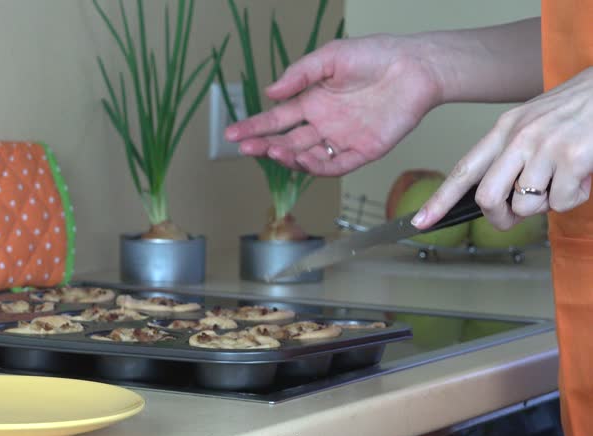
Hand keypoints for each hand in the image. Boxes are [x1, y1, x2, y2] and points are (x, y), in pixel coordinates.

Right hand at [224, 34, 443, 175]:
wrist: (415, 67)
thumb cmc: (376, 55)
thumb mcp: (331, 57)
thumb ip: (300, 74)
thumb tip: (270, 91)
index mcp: (313, 102)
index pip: (277, 119)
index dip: (254, 127)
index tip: (232, 134)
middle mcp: (324, 124)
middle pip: (287, 141)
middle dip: (264, 145)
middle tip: (245, 147)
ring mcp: (342, 139)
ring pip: (308, 157)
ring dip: (288, 157)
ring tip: (274, 150)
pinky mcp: (363, 151)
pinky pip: (336, 166)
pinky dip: (317, 167)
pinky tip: (301, 161)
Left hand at [413, 67, 592, 230]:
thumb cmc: (580, 109)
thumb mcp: (535, 123)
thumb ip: (512, 156)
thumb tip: (503, 201)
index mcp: (505, 129)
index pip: (463, 170)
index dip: (439, 200)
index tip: (420, 222)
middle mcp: (519, 137)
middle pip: (487, 197)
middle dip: (500, 217)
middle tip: (518, 214)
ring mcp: (545, 147)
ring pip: (526, 204)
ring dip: (546, 205)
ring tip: (564, 180)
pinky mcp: (573, 158)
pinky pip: (562, 202)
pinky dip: (575, 198)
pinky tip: (584, 176)